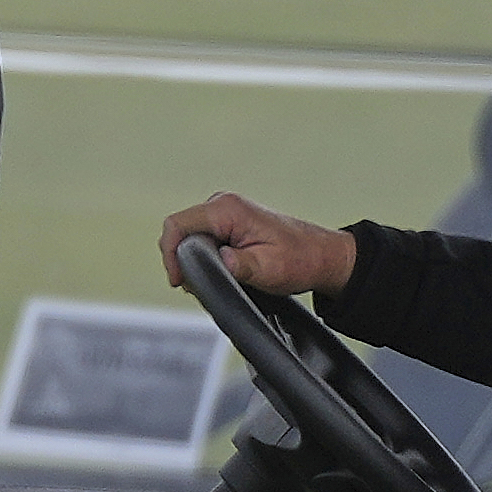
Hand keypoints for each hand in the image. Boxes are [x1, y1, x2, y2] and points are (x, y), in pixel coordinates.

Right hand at [158, 192, 354, 297]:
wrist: (321, 255)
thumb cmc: (300, 259)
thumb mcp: (268, 269)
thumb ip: (238, 265)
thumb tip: (218, 262)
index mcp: (228, 210)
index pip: (177, 225)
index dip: (170, 255)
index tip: (180, 280)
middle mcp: (223, 205)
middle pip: (180, 232)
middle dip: (183, 261)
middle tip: (200, 286)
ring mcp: (225, 212)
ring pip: (190, 237)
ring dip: (195, 261)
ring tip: (217, 280)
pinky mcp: (228, 223)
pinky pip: (203, 239)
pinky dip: (205, 258)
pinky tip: (223, 272)